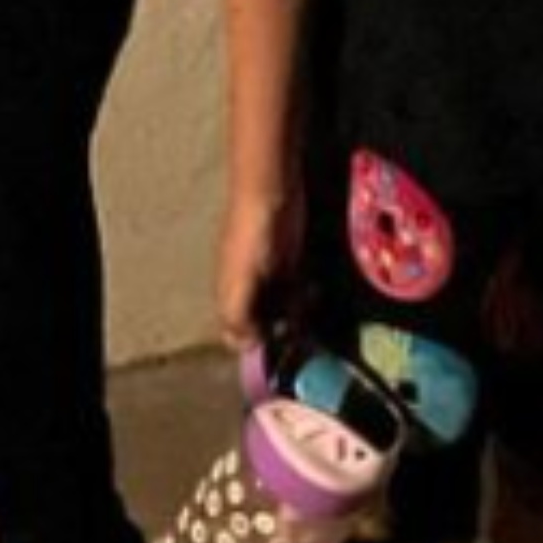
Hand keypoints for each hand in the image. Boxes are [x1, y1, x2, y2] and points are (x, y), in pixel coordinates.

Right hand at [215, 187, 299, 346]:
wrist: (271, 194)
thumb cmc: (250, 239)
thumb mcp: (239, 283)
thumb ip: (239, 318)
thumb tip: (250, 346)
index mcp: (229, 298)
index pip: (235, 336)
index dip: (252, 346)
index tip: (275, 348)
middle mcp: (247, 292)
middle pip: (261, 326)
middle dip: (279, 334)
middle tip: (299, 333)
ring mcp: (269, 278)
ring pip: (282, 311)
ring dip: (295, 317)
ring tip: (308, 307)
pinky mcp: (290, 264)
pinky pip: (296, 292)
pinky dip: (304, 298)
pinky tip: (313, 290)